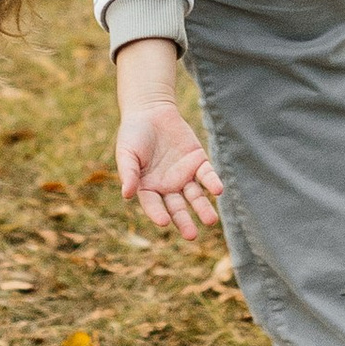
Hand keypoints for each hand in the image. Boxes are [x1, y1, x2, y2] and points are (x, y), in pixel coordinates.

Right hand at [119, 98, 223, 239]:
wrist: (151, 110)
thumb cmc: (134, 134)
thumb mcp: (127, 153)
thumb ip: (129, 173)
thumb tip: (127, 195)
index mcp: (148, 188)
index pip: (154, 206)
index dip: (158, 214)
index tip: (164, 222)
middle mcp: (167, 187)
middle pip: (177, 208)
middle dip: (184, 221)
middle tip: (191, 235)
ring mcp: (184, 175)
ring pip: (195, 197)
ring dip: (203, 208)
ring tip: (211, 221)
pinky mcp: (198, 162)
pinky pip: (206, 175)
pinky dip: (212, 182)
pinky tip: (218, 190)